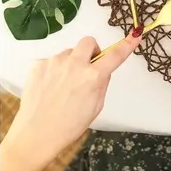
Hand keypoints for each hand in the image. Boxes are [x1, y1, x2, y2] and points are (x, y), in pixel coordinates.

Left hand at [1, 33, 141, 170]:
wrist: (35, 136)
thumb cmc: (69, 127)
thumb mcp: (95, 108)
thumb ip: (101, 84)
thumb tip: (103, 70)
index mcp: (92, 77)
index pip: (115, 56)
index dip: (127, 45)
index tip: (136, 34)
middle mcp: (74, 64)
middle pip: (88, 42)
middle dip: (91, 51)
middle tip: (87, 67)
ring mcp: (54, 62)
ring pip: (68, 53)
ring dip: (70, 63)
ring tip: (62, 86)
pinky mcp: (38, 64)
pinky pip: (51, 61)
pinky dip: (54, 70)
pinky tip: (49, 87)